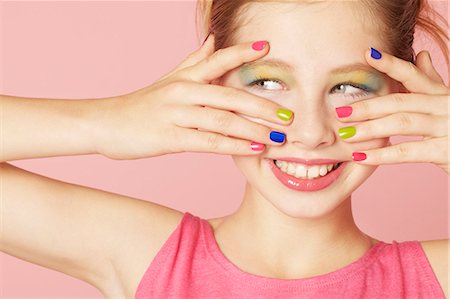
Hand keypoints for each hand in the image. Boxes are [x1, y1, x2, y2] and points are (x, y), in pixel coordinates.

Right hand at [96, 35, 293, 159]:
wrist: (105, 124)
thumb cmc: (141, 104)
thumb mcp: (168, 79)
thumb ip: (194, 61)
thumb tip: (214, 39)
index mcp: (184, 77)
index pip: (217, 59)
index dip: (242, 52)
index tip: (268, 48)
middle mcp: (182, 91)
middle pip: (229, 95)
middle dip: (261, 106)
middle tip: (288, 116)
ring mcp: (175, 114)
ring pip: (222, 120)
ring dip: (253, 129)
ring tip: (277, 137)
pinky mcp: (169, 138)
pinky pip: (208, 142)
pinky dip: (233, 145)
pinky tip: (253, 149)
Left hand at [335, 48, 449, 174]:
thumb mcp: (447, 103)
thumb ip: (432, 82)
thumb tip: (421, 55)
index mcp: (442, 95)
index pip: (414, 74)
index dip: (390, 64)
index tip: (366, 54)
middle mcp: (446, 106)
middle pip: (401, 100)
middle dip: (368, 106)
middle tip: (340, 112)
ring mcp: (449, 126)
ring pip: (402, 122)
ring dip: (370, 129)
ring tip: (345, 135)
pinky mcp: (447, 150)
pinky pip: (408, 151)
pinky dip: (382, 154)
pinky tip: (361, 156)